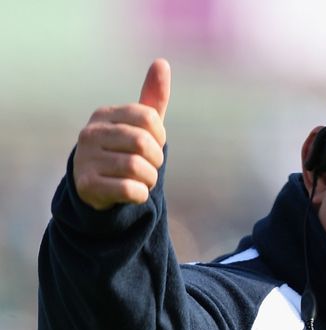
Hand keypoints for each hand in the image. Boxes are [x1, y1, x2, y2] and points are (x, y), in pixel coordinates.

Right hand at [73, 59, 170, 209]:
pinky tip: (135, 192)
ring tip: (142, 180)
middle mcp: (90, 134)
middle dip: (156, 160)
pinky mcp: (87, 185)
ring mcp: (85, 159)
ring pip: (137, 168)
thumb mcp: (139, 124)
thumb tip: (161, 62)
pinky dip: (141, 194)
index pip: (149, 118)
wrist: (95, 185)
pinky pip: (129, 189)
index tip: (154, 144)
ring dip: (150, 179)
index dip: (160, 136)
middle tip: (150, 166)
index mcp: (104, 115)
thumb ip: (152, 97)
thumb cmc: (123, 149)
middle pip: (143, 143)